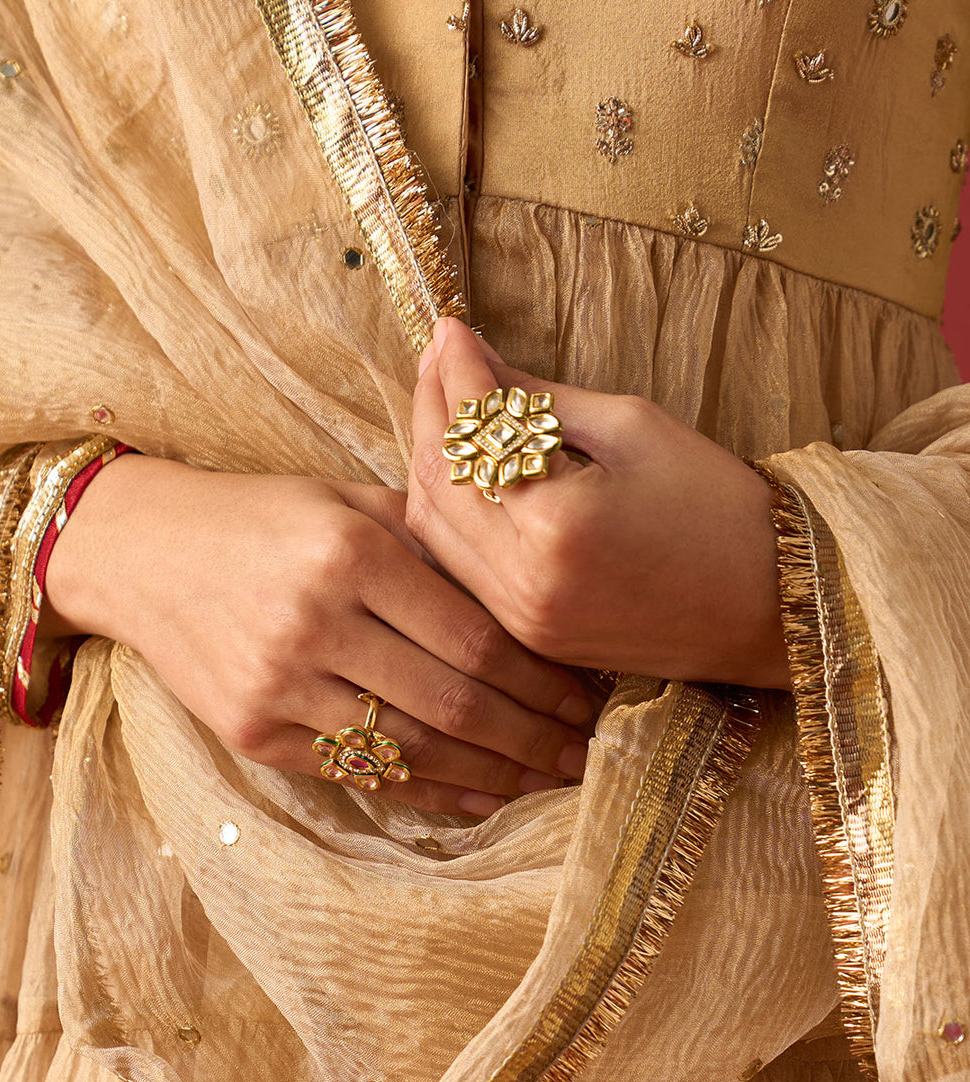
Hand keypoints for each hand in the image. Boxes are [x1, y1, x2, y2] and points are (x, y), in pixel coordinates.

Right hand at [42, 454, 595, 816]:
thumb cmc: (263, 520)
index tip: (587, 697)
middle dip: (531, 735)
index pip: (473, 635)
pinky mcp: (252, 732)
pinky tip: (482, 796)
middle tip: (583, 752)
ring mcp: (279, 685)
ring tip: (545, 779)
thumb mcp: (348, 503)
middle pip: (453, 700)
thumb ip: (433, 541)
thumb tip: (530, 587)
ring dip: (492, 772)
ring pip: (411, 747)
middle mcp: (315, 621)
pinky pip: (360, 773)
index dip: (540, 678)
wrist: (141, 552)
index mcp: (350, 553)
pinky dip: (430, 790)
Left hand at [405, 318, 788, 689]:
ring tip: (447, 403)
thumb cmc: (716, 508)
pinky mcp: (527, 635)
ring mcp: (520, 618)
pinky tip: (462, 469)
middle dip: (432, 409)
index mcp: (556, 525)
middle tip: (441, 358)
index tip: (450, 327)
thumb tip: (473, 360)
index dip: (456, 372)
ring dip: (432, 460)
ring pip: (432, 530)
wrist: (769, 606)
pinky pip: (458, 568)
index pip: (473, 432)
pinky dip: (450, 513)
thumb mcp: (632, 429)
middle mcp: (523, 581)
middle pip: (436, 482)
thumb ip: (540, 399)